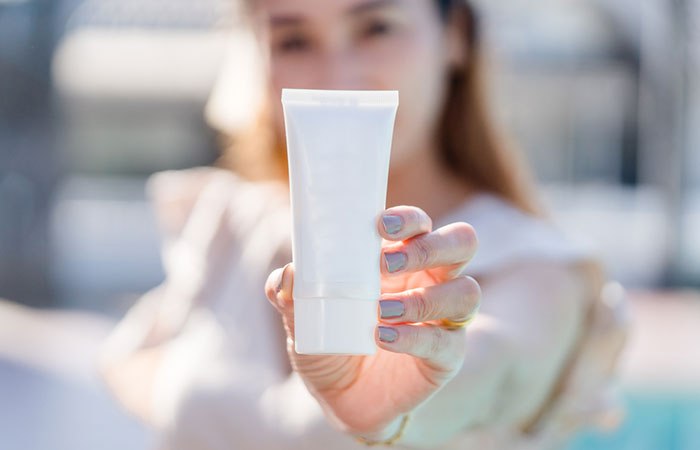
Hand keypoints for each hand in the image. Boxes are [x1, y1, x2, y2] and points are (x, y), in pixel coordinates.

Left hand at [264, 206, 480, 439]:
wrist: (340, 398)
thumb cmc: (330, 341)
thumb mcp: (303, 316)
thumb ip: (291, 293)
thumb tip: (287, 275)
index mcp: (403, 259)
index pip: (423, 225)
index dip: (409, 219)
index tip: (379, 225)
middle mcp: (431, 282)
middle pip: (462, 244)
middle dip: (430, 247)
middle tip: (387, 263)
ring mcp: (444, 319)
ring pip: (466, 293)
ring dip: (424, 298)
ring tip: (381, 310)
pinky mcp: (446, 358)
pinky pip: (446, 342)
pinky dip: (415, 338)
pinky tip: (383, 337)